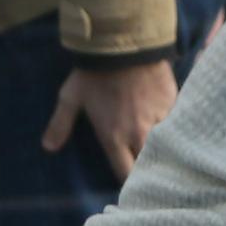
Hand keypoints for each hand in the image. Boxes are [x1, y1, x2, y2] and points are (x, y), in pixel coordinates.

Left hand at [42, 60, 177, 180]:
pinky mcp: (174, 104)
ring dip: (163, 151)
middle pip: (149, 166)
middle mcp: (139, 134)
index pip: (125, 174)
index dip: (127, 181)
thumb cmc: (94, 73)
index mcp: (114, 137)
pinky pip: (177, 125)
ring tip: (165, 155)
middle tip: (148, 171)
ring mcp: (159, 120)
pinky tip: (175, 132)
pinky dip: (175, 129)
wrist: (124, 43)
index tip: (129, 181)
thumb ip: (60, 124)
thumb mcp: (71, 97)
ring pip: (166, 147)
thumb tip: (48, 148)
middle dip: (148, 171)